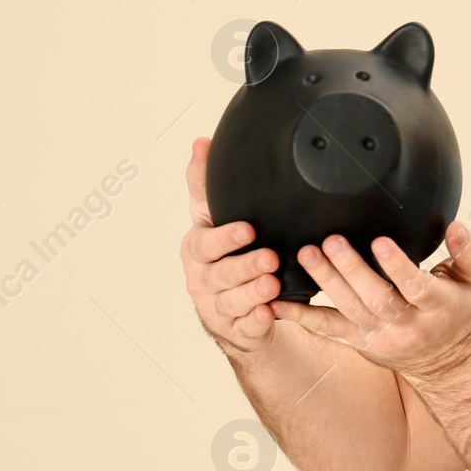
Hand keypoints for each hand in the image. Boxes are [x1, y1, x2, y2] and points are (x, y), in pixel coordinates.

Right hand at [181, 136, 280, 355]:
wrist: (233, 298)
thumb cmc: (225, 251)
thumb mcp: (214, 217)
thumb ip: (205, 184)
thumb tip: (199, 142)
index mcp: (197, 248)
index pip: (205, 241)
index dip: (225, 237)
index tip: (248, 229)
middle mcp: (202, 277)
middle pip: (220, 274)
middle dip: (244, 266)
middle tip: (270, 258)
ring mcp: (217, 304)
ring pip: (232, 301)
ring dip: (252, 293)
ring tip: (272, 285)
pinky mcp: (234, 327)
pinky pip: (245, 326)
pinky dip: (257, 321)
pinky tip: (269, 314)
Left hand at [270, 223, 470, 381]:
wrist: (445, 359)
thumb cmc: (456, 308)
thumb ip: (469, 251)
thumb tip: (455, 226)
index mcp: (437, 307)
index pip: (416, 288)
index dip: (397, 266)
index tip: (380, 242)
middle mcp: (407, 325)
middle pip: (376, 298)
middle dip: (351, 270)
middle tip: (330, 241)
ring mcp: (380, 336)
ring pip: (349, 310)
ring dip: (325, 282)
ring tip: (306, 254)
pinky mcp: (358, 341)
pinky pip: (327, 328)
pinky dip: (300, 316)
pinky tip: (276, 302)